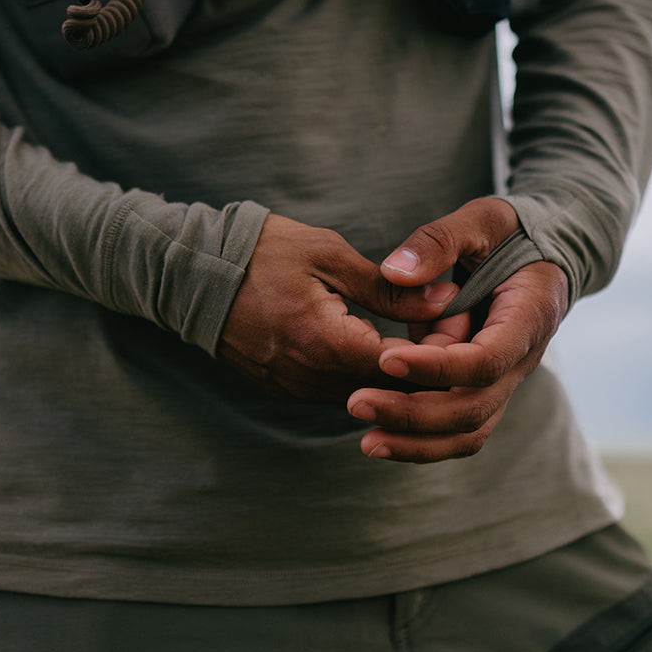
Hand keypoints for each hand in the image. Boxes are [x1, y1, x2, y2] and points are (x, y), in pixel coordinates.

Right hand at [219, 214, 457, 403]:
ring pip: (367, 398)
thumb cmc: (262, 253)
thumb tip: (444, 299)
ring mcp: (294, 389)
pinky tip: (382, 350)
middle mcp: (310, 379)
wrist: (192, 274)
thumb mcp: (329, 255)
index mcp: (326, 344)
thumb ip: (388, 288)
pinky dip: (365, 377)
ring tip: (422, 338)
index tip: (459, 319)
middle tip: (450, 331)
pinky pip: (339, 393)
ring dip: (396, 376)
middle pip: (391, 393)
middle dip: (425, 368)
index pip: (406, 368)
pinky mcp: (284, 389)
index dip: (442, 348)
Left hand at [348, 198, 568, 462]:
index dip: (438, 366)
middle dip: (414, 413)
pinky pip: (456, 429)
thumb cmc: (509, 232)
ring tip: (366, 441)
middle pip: (474, 407)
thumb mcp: (481, 220)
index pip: (486, 360)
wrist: (540, 254)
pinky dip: (420, 441)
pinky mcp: (482, 389)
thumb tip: (394, 274)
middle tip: (356, 403)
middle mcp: (521, 359)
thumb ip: (439, 241)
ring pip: (467, 431)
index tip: (385, 358)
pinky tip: (376, 437)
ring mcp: (503, 380)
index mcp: (528, 316)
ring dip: (417, 441)